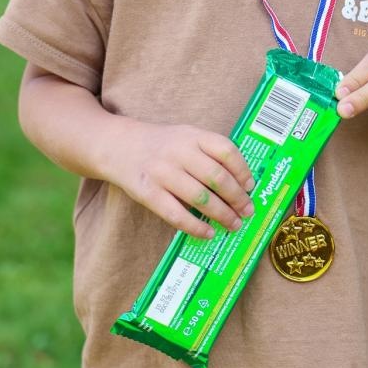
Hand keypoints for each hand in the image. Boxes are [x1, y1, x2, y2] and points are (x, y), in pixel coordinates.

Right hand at [114, 121, 255, 238]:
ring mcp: (162, 172)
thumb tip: (240, 183)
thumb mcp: (185, 137)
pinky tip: (208, 233)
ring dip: (222, 214)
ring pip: (200, 198)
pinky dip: (196, 226)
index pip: (226, 150)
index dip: (242, 170)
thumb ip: (208, 152)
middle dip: (237, 198)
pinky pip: (177, 214)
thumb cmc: (161, 145)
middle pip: (217, 177)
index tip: (251, 186)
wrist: (117, 145)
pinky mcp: (148, 192)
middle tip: (247, 211)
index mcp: (192, 135)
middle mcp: (178, 152)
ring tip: (233, 224)